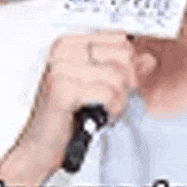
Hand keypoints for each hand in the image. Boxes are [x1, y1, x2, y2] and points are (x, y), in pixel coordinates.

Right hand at [0, 30, 156, 186]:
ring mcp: (60, 69)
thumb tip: (148, 59)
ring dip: (119, 101)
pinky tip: (98, 118)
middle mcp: (61, 51)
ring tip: (103, 111)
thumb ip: (123, 70)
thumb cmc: (66, 118)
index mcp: (68, 44)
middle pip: (122, 54)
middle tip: (111, 101)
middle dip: (127, 83)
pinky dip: (111, 110)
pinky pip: (109, 94)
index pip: (118, 38)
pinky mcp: (62, 90)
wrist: (39, 148)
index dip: (130, 63)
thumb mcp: (99, 87)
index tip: (120, 83)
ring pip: (119, 76)